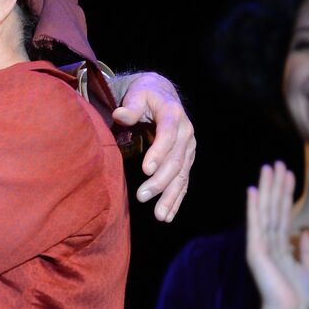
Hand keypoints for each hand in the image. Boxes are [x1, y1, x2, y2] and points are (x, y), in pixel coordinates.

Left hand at [110, 72, 194, 221]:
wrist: (162, 93)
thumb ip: (131, 105)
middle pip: (176, 159)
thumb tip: (120, 115)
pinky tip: (167, 215)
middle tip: (142, 196)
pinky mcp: (186, 159)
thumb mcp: (136, 92)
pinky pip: (183, 181)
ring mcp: (188, 147)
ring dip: (170, 196)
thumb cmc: (144, 93)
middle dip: (160, 180)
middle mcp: (186, 132)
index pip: (168, 134)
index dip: (159, 152)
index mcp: (173, 114)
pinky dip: (176, 199)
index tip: (146, 169)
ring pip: (182, 174)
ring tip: (159, 215)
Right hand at [245, 163, 308, 308]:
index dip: (287, 194)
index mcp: (281, 247)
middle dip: (276, 185)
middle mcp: (268, 243)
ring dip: (267, 189)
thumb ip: (307, 253)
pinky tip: (254, 190)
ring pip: (265, 211)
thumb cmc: (298, 300)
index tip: (289, 174)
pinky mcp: (256, 251)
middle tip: (277, 163)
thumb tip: (306, 236)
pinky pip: (256, 225)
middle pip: (274, 208)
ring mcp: (261, 246)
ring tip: (268, 167)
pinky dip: (254, 207)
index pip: (284, 214)